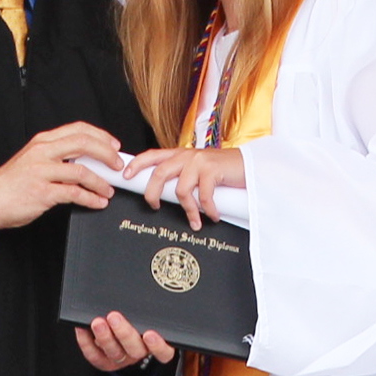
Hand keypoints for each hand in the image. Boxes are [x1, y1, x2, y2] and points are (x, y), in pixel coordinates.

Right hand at [0, 122, 123, 228]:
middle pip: (84, 144)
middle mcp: (43, 152)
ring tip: (108, 190)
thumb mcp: (33, 160)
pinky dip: (91, 198)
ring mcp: (42, 171)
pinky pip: (74, 193)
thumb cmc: (11, 183)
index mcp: (42, 142)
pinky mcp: (42, 192)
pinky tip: (97, 202)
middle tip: (117, 165)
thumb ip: (56, 156)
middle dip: (107, 154)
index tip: (113, 145)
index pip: (78, 129)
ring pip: (82, 171)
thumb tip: (86, 161)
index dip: (101, 136)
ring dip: (101, 182)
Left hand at [75, 311, 176, 372]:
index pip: (164, 352)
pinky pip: (95, 356)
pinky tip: (82, 328)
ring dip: (105, 337)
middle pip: (135, 350)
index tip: (150, 334)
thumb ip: (148, 301)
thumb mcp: (148, 306)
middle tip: (114, 316)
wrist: (119, 320)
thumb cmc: (140, 311)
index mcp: (156, 342)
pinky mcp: (104, 361)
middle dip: (124, 333)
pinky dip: (86, 343)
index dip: (158, 346)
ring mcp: (122, 358)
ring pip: (115, 353)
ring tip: (97, 322)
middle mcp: (139, 351)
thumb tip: (143, 279)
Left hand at [122, 147, 244, 230]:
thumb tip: (165, 194)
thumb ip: (182, 176)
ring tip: (195, 221)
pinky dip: (207, 210)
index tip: (126, 175)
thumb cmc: (222, 170)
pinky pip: (203, 196)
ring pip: (181, 190)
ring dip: (188, 210)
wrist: (249, 165)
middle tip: (154, 207)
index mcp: (180, 155)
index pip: (152, 155)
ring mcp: (200, 162)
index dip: (137, 164)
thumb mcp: (197, 170)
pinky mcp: (213, 170)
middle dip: (152, 193)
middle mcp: (187, 156)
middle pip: (159, 173)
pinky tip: (212, 215)